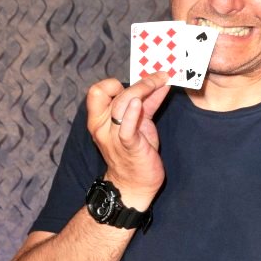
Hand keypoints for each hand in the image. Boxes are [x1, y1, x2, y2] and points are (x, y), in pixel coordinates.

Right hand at [86, 72, 169, 207]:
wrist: (135, 184)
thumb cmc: (135, 152)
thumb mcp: (139, 123)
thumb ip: (147, 102)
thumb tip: (160, 82)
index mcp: (100, 119)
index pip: (98, 91)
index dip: (115, 83)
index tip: (138, 81)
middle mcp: (102, 126)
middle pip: (114, 94)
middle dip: (139, 82)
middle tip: (160, 76)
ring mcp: (114, 136)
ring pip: (122, 105)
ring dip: (143, 89)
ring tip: (162, 81)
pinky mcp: (129, 146)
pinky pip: (126, 128)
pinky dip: (132, 114)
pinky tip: (140, 103)